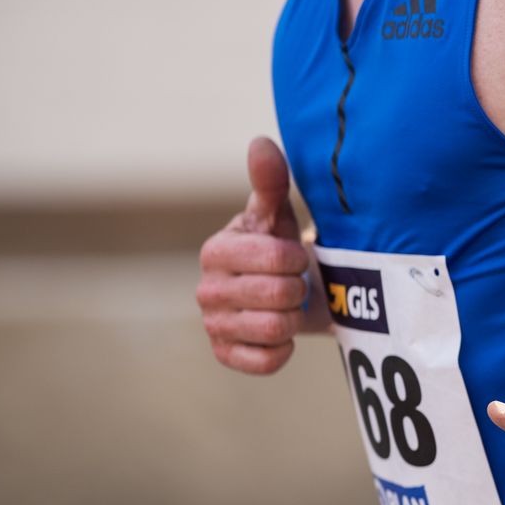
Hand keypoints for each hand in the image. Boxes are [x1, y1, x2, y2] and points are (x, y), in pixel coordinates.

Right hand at [197, 137, 314, 374]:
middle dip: (297, 289)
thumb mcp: (276, 213)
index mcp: (216, 250)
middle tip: (294, 283)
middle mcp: (206, 289)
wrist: (283, 289)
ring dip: (293, 318)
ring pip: (273, 329)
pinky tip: (281, 333)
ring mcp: (213, 325)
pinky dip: (283, 349)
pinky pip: (265, 362)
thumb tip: (260, 143)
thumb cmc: (276, 243)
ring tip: (288, 305)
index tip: (296, 255)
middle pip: (278, 295)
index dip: (298, 259)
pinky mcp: (224, 354)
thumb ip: (269, 181)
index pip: (276, 258)